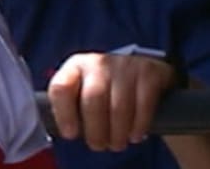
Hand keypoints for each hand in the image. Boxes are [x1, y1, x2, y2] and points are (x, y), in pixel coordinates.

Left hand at [47, 52, 176, 151]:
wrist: (143, 74)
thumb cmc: (106, 90)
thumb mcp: (84, 92)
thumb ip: (72, 107)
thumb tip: (68, 131)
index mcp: (75, 67)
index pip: (61, 88)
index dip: (64, 114)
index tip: (71, 134)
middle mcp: (98, 62)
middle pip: (92, 100)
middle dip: (95, 130)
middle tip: (99, 146)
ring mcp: (125, 65)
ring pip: (119, 106)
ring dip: (117, 133)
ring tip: (117, 144)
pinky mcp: (148, 73)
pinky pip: (143, 105)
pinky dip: (138, 125)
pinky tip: (134, 135)